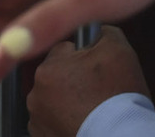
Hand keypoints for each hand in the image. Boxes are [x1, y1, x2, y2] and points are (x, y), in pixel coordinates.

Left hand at [28, 27, 149, 136]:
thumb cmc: (118, 98)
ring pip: (54, 102)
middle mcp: (35, 94)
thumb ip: (106, 33)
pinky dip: (66, 123)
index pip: (64, 50)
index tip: (98, 70)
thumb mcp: (119, 51)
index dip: (85, 58)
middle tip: (98, 92)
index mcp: (48, 68)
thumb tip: (101, 31)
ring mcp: (38, 120)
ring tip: (93, 111)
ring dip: (68, 103)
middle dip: (74, 81)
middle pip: (57, 77)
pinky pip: (54, 124)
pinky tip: (85, 125)